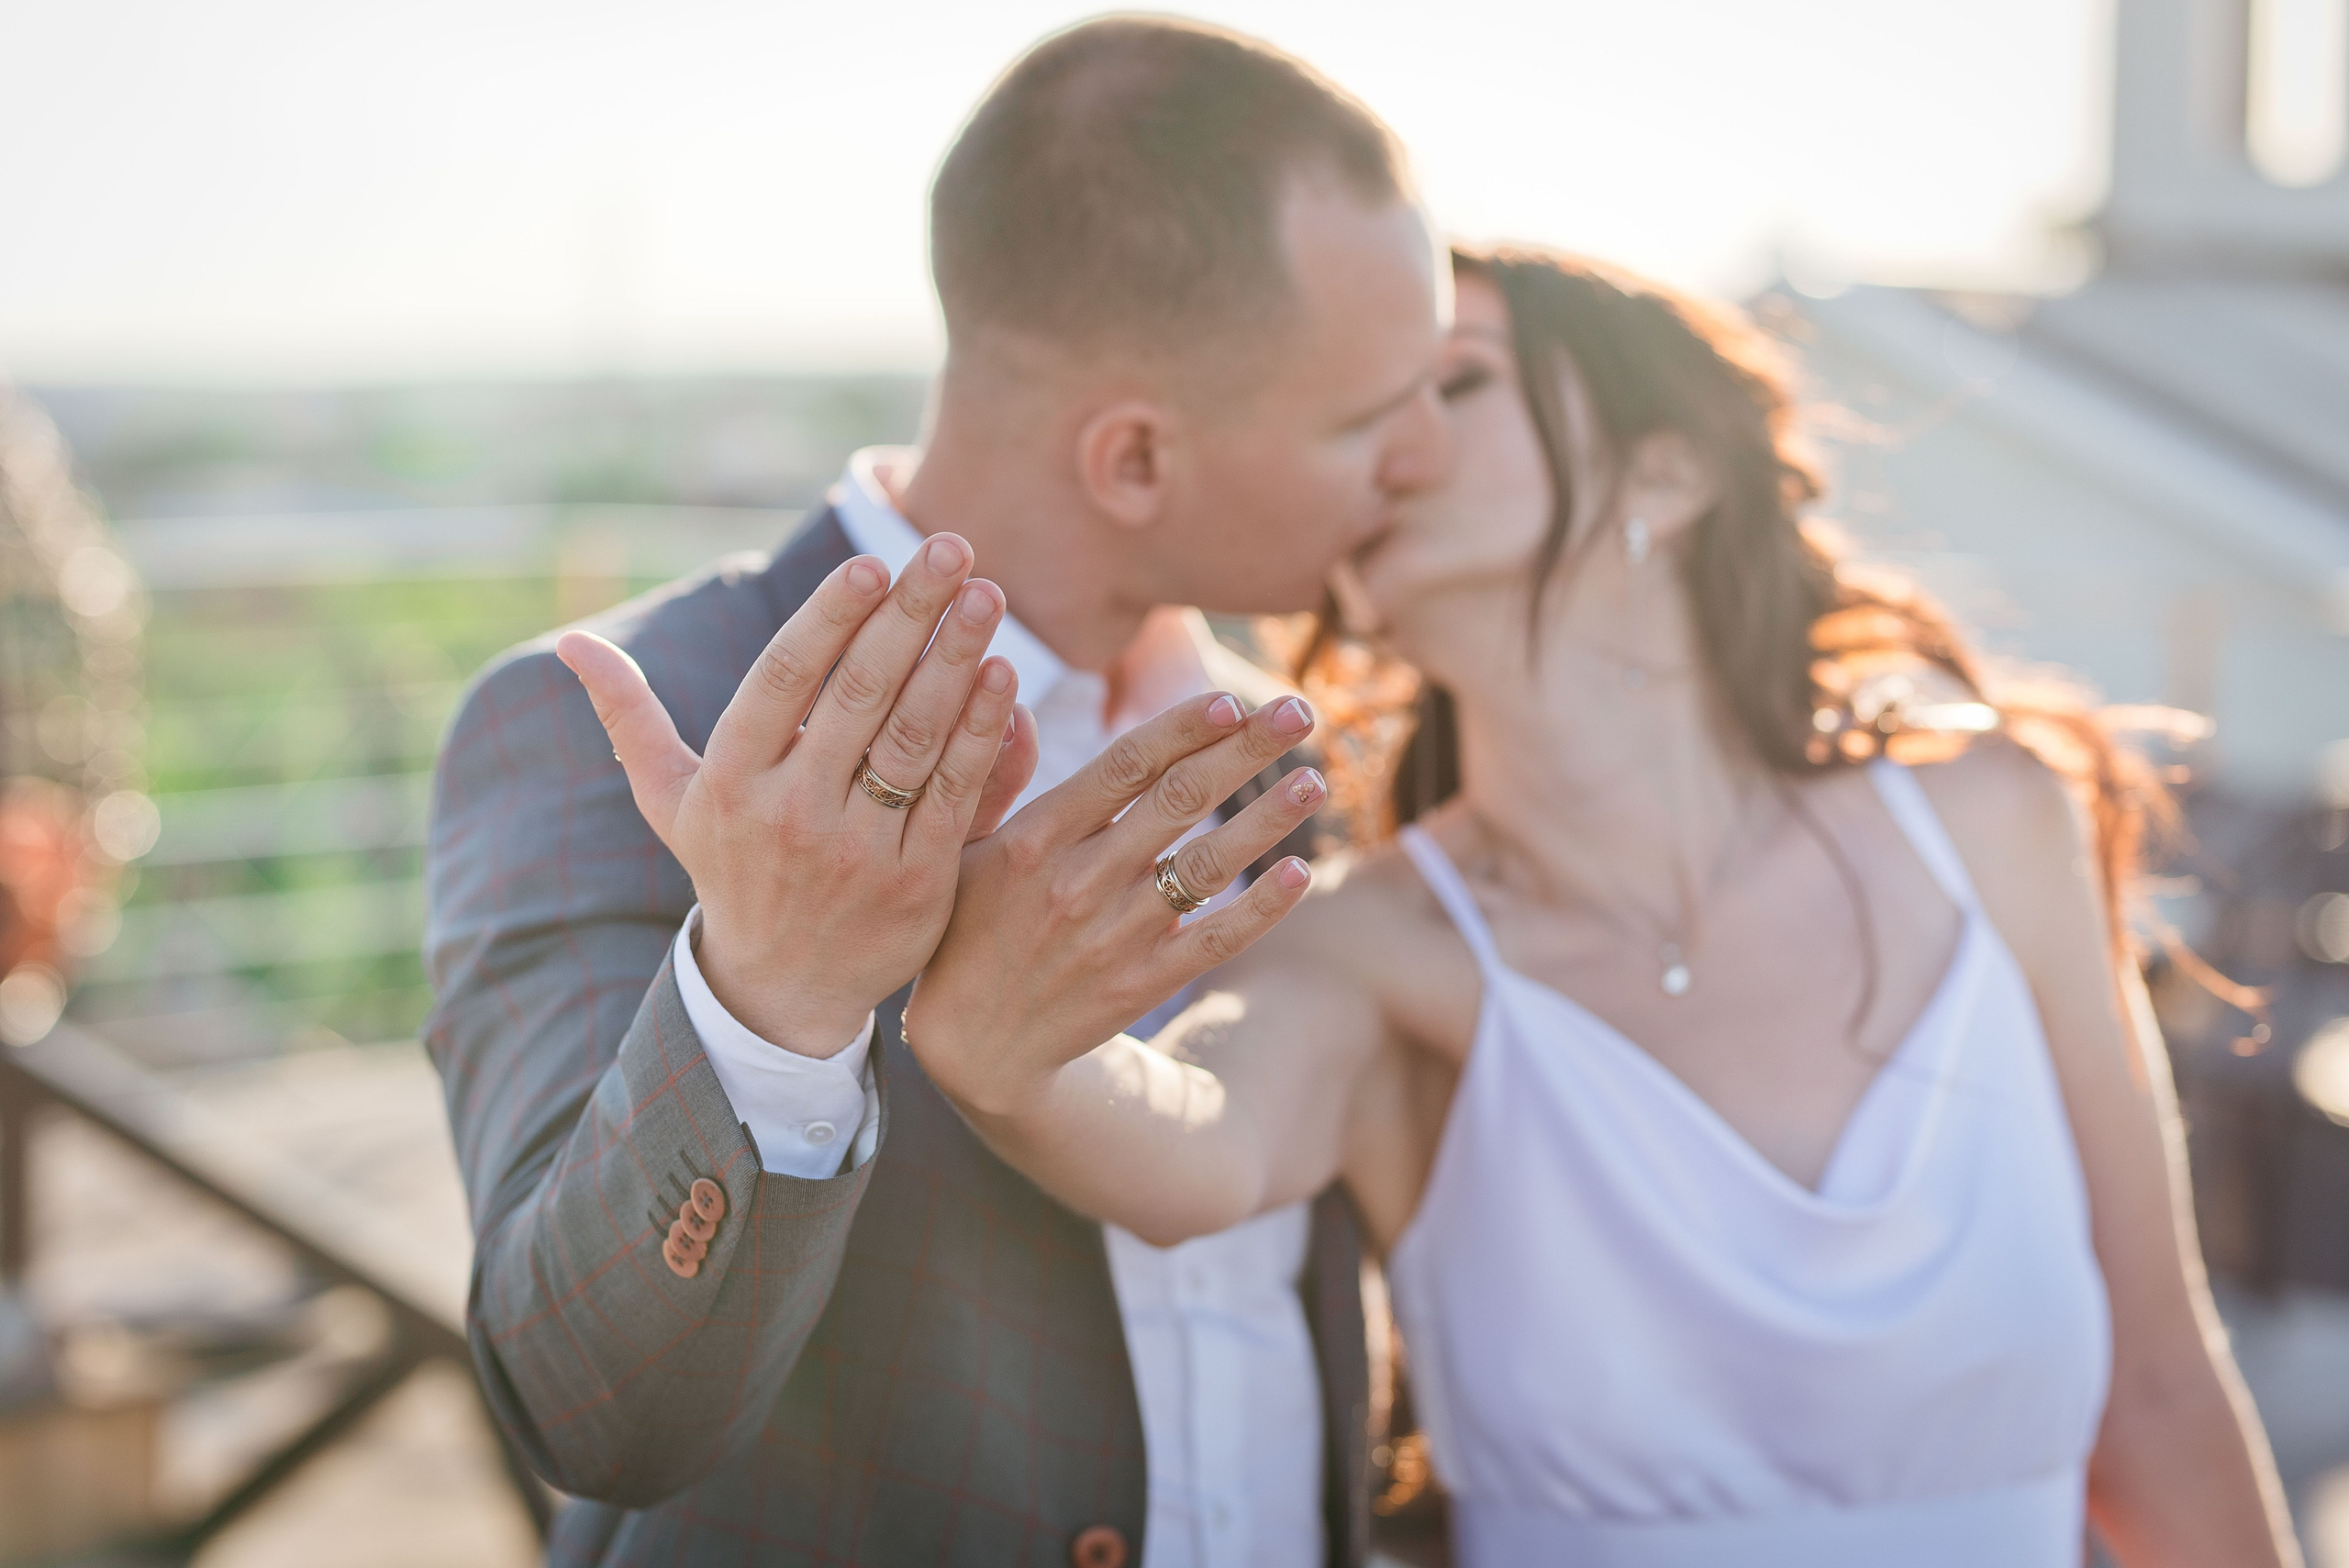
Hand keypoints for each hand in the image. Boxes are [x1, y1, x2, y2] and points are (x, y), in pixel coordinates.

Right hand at [559, 536, 1039, 1056]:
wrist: (782, 989)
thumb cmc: (730, 869)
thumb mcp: (670, 800)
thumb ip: (630, 717)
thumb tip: (571, 645)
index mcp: (731, 782)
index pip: (781, 682)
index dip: (826, 620)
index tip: (868, 564)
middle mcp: (791, 813)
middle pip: (857, 696)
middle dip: (907, 615)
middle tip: (947, 546)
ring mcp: (857, 850)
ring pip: (912, 738)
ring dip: (955, 660)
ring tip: (986, 593)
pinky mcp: (916, 883)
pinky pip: (954, 793)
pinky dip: (983, 733)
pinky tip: (1005, 675)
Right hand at [905, 690, 1325, 1116]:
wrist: (971, 1045)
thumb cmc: (964, 926)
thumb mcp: (957, 846)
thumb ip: (994, 775)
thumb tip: (1013, 702)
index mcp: (1036, 836)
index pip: (1125, 764)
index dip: (1184, 726)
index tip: (1232, 698)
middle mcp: (1080, 880)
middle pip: (1181, 799)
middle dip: (1247, 749)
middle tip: (1300, 711)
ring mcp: (1116, 934)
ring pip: (1209, 864)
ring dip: (1269, 817)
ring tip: (1314, 778)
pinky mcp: (1142, 983)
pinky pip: (1217, 939)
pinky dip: (1262, 907)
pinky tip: (1300, 870)